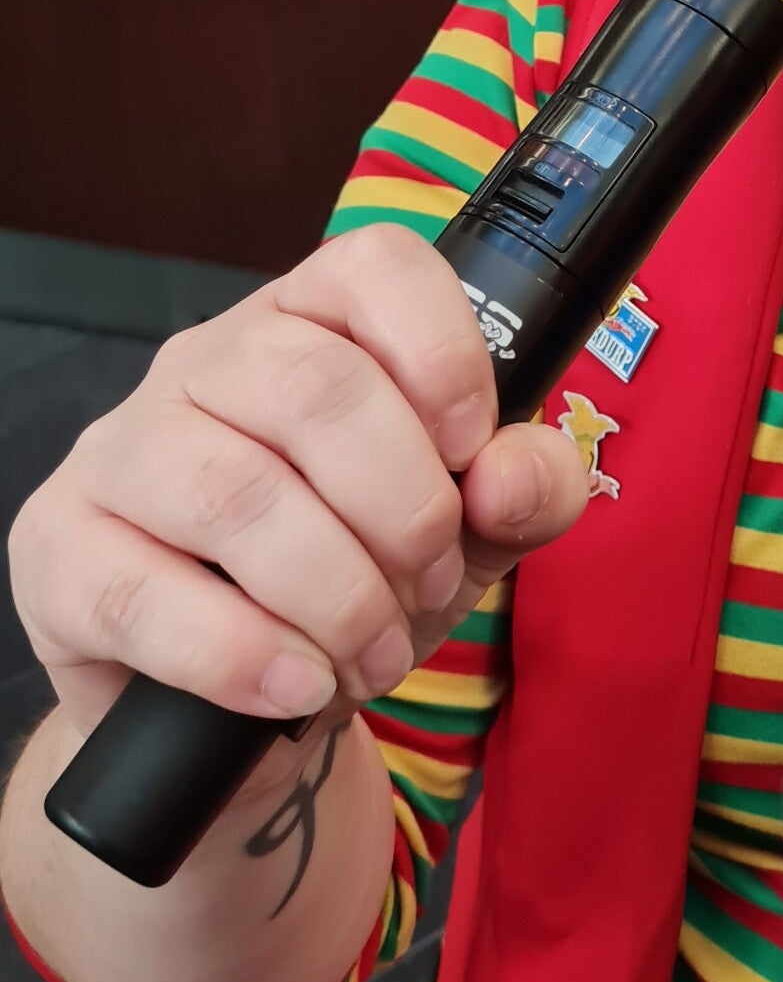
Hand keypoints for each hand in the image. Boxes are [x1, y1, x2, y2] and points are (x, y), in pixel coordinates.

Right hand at [8, 224, 589, 743]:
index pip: (375, 265)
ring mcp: (119, 450)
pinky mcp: (58, 550)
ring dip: (333, 591)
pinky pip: (144, 592)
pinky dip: (243, 653)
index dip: (443, 352)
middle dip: (402, 506)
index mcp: (311, 321)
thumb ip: (524, 489)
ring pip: (233, 491)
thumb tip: (511, 475)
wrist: (243, 716)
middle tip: (431, 582)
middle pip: (313, 386)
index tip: (475, 452)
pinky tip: (296, 684)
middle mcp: (205, 362)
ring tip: (373, 651)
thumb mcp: (470, 534)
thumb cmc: (357, 583)